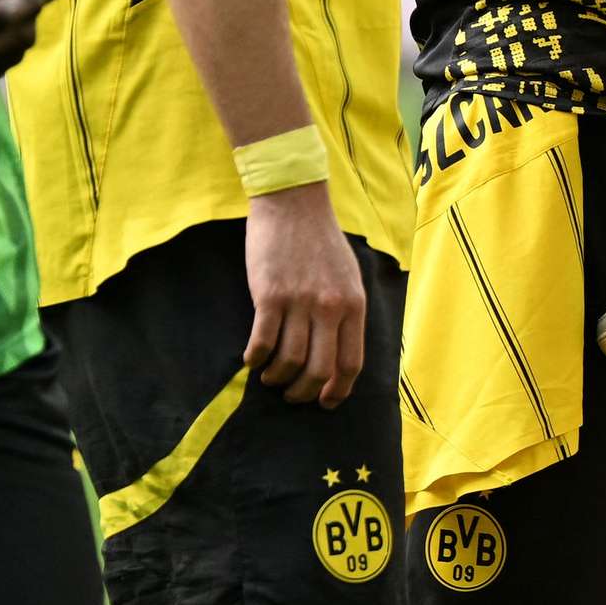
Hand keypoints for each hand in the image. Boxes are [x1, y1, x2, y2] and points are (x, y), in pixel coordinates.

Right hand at [242, 183, 367, 406]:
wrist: (293, 202)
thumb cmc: (320, 240)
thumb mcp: (349, 275)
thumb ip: (345, 311)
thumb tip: (336, 351)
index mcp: (353, 304)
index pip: (351, 363)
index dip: (337, 391)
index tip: (325, 401)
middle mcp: (329, 307)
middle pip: (319, 370)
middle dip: (304, 393)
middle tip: (292, 395)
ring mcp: (299, 302)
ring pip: (289, 362)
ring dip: (277, 379)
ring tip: (269, 378)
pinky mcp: (269, 295)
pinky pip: (262, 342)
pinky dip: (255, 359)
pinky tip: (252, 360)